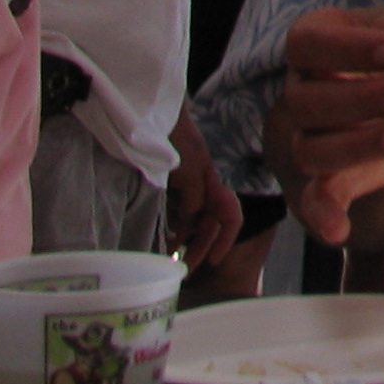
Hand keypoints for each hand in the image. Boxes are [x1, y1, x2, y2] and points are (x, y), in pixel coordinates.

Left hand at [165, 108, 242, 268]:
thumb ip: (194, 199)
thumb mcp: (189, 170)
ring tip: (171, 259)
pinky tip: (163, 238)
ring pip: (194, 221)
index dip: (225, 239)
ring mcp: (187, 186)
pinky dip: (174, 228)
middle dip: (200, 248)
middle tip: (183, 269)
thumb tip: (189, 228)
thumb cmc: (174, 138)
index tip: (211, 261)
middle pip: (210, 224)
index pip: (231, 216)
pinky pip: (178, 213)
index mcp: (212, 182)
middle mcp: (203, 186)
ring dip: (186, 242)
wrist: (152, 114)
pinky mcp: (171, 186)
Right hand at [269, 6, 383, 243]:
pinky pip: (311, 203)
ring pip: (313, 149)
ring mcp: (305, 139)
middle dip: (367, 98)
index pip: (310, 42)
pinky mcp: (318, 183)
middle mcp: (299, 91)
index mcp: (314, 42)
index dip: (351, 47)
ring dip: (361, 145)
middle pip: (310, 99)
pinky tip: (339, 230)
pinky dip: (323, 216)